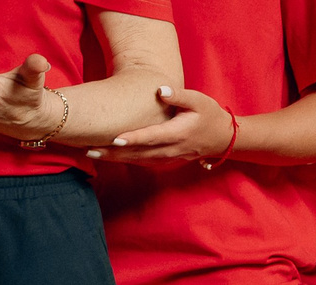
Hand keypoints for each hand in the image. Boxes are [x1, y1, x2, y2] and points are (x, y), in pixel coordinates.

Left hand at [91, 85, 233, 164]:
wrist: (225, 138)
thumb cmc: (210, 114)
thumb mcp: (198, 99)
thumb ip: (179, 95)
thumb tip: (160, 90)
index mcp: (178, 133)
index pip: (151, 137)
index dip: (133, 139)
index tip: (115, 140)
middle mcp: (172, 148)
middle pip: (139, 153)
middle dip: (114, 153)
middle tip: (90, 150)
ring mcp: (170, 157)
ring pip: (140, 160)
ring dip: (116, 159)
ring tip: (93, 154)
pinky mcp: (169, 160)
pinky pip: (145, 163)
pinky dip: (128, 161)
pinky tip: (112, 158)